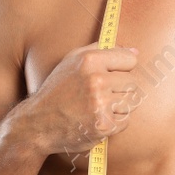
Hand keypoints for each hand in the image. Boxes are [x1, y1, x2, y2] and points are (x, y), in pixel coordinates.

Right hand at [15, 44, 140, 160]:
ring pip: (131, 102)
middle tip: (100, 95)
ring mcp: (100, 104)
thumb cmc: (58, 91)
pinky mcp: (104, 125)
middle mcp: (96, 80)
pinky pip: (125, 121)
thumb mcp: (71, 61)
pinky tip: (96, 120)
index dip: (122, 68)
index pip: (130, 59)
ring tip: (97, 107)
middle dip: (120, 90)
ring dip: (118, 107)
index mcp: (89, 60)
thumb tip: (135, 51)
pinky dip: (114, 123)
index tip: (111, 75)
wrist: (39, 123)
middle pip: (133, 82)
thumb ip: (101, 50)